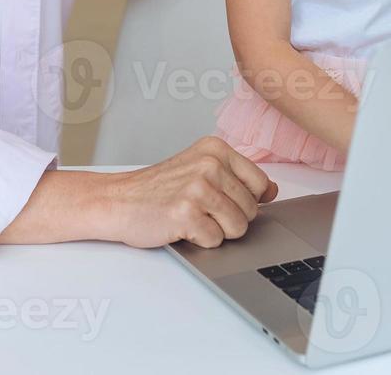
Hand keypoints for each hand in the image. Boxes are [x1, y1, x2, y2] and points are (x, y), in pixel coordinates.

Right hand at [97, 136, 278, 248]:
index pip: (261, 184)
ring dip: (215, 231)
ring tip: (192, 217)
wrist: (117, 200)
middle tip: (199, 209)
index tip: (221, 199)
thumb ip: (237, 176)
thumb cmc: (158, 189)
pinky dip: (199, 241)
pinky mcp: (187, 214)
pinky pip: (216, 241)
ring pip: (238, 228)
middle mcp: (209, 164)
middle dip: (229, 218)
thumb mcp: (199, 168)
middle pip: (251, 210)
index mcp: (215, 148)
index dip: (246, 201)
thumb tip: (273, 191)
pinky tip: (180, 226)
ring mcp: (198, 188)